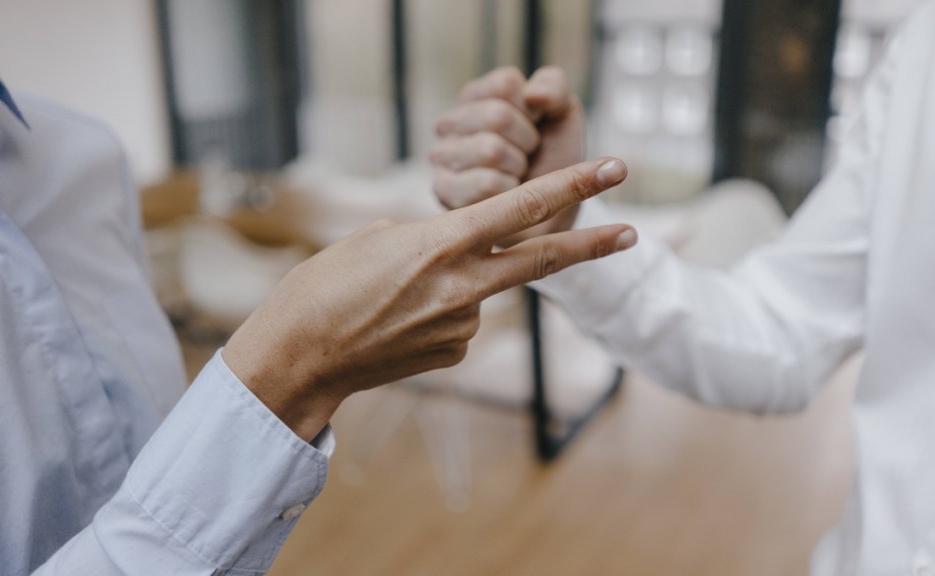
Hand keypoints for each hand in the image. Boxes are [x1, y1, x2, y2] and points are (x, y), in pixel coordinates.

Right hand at [223, 157, 633, 440]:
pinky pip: (463, 319)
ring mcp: (463, 324)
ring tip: (395, 297)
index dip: (573, 185)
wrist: (301, 356)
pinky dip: (442, 312)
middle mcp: (464, 285)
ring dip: (458, 283)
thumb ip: (436, 238)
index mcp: (444, 242)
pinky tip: (401, 322)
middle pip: (542, 259)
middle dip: (591, 244)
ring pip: (482, 289)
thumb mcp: (380, 238)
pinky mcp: (455, 352)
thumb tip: (467, 254)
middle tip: (633, 232)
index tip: (613, 170)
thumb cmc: (326, 286)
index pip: (523, 206)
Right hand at [432, 66, 586, 241]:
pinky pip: (486, 183)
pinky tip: (505, 194)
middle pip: (497, 115)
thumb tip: (534, 94)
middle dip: (527, 140)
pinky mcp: (444, 190)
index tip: (536, 126)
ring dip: (518, 167)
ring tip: (516, 174)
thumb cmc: (552, 156)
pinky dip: (509, 191)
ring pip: (490, 149)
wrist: (552, 209)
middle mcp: (451, 122)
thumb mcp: (563, 114)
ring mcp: (442, 156)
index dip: (533, 108)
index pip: (506, 83)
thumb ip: (554, 87)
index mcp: (477, 95)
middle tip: (527, 155)